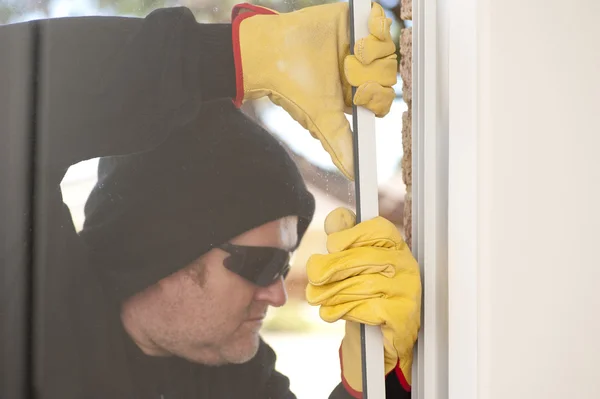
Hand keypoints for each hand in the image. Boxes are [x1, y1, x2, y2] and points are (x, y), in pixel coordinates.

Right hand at [231, 2, 396, 179]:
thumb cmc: (293, 88)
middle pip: (389, 74)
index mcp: (355, 93)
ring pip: (388, 49)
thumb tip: (353, 173)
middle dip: (372, 76)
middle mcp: (360, 69)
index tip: (358, 96)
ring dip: (372, 54)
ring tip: (348, 55)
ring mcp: (359, 43)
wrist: (271, 55)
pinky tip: (359, 39)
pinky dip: (378, 29)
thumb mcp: (321, 120)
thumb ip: (340, 144)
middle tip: (347, 73)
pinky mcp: (355, 21)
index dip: (377, 96)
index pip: (384, 96)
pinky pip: (382, 21)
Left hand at [305, 207, 420, 395]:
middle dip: (333, 267)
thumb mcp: (356, 261)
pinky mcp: (402, 315)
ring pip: (363, 285)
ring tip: (316, 297)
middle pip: (365, 258)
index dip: (351, 234)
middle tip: (314, 275)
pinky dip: (345, 310)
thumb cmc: (368, 291)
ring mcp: (407, 290)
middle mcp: (405, 264)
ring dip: (333, 293)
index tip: (331, 245)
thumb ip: (346, 237)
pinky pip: (368, 308)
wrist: (383, 334)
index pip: (378, 229)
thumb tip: (336, 218)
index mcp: (395, 245)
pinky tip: (332, 312)